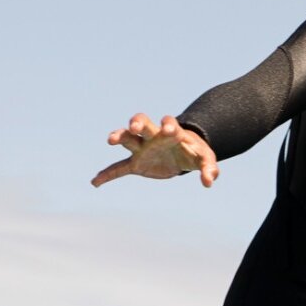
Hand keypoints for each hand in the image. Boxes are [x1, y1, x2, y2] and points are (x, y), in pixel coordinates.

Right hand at [91, 113, 217, 187]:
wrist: (183, 153)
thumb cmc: (194, 152)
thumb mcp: (205, 159)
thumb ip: (209, 168)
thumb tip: (209, 182)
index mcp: (171, 132)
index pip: (168, 123)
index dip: (168, 125)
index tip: (169, 129)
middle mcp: (153, 137)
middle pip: (142, 124)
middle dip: (137, 123)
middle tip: (134, 127)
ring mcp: (142, 149)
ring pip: (127, 139)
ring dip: (119, 137)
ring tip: (110, 140)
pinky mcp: (136, 163)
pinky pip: (119, 168)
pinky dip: (108, 175)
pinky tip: (95, 182)